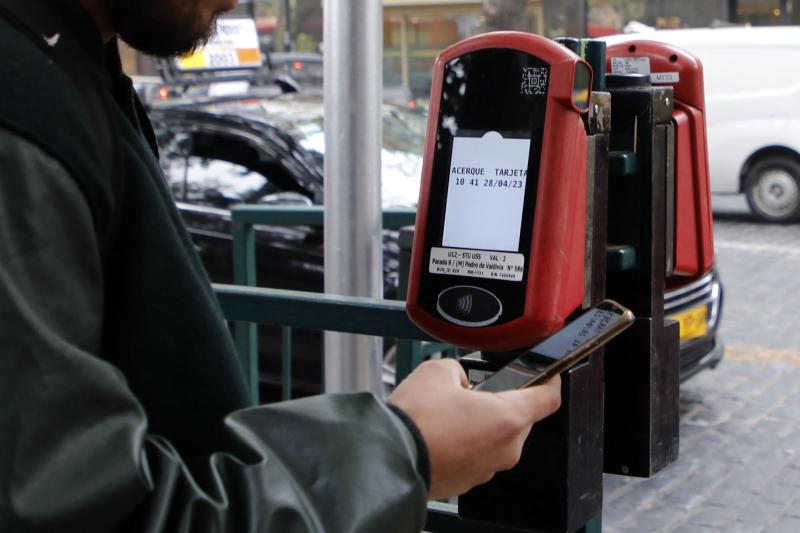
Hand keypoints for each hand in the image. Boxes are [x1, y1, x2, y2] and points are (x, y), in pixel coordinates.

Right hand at [388, 359, 560, 499]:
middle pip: (519, 418)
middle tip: (473, 390)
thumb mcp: (437, 371)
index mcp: (508, 418)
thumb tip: (458, 379)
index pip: (548, 398)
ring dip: (481, 423)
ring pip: (496, 437)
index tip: (545, 375)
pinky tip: (442, 432)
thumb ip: (458, 369)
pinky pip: (477, 455)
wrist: (388, 457)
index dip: (549, 381)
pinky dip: (466, 442)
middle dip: (500, 401)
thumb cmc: (416, 420)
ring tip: (449, 412)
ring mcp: (488, 469)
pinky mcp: (468, 481)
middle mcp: (505, 449)